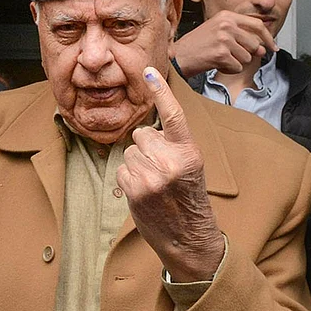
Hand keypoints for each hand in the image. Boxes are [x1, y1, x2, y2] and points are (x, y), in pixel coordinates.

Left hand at [116, 67, 224, 281]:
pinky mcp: (134, 190)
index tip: (150, 72)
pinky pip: (121, 170)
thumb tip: (144, 131)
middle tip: (161, 169)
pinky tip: (143, 193)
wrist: (188, 237)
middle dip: (146, 147)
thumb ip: (171, 146)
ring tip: (154, 184)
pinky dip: (128, 180)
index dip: (161, 93)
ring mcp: (150, 177)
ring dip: (137, 165)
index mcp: (189, 152)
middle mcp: (170, 162)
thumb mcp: (189, 167)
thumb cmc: (187, 199)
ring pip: (129, 152)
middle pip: (141, 135)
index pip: (174, 116)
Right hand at [172, 10, 276, 77]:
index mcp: (226, 16)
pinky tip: (217, 64)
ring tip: (220, 59)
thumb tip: (263, 48)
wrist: (176, 57)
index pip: (257, 25)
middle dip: (248, 54)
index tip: (272, 47)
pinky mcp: (221, 54)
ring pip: (247, 57)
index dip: (268, 38)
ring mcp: (223, 39)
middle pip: (254, 44)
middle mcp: (226, 25)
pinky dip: (229, 69)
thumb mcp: (217, 31)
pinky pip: (237, 67)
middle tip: (233, 56)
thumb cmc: (195, 46)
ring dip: (236, 62)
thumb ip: (241, 35)